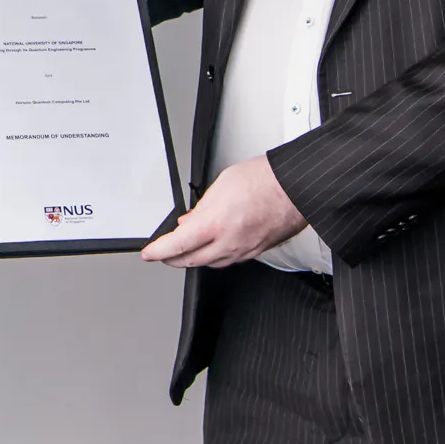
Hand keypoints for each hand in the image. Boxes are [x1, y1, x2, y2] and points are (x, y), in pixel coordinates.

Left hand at [140, 157, 305, 267]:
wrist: (296, 188)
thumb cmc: (265, 180)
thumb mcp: (221, 185)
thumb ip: (202, 207)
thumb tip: (189, 221)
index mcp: (216, 224)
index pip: (178, 245)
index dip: (159, 252)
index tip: (149, 254)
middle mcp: (230, 242)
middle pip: (191, 260)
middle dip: (172, 259)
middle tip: (161, 254)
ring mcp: (244, 250)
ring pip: (210, 263)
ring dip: (193, 259)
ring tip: (183, 251)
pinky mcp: (256, 251)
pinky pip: (228, 260)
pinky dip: (214, 257)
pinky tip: (211, 248)